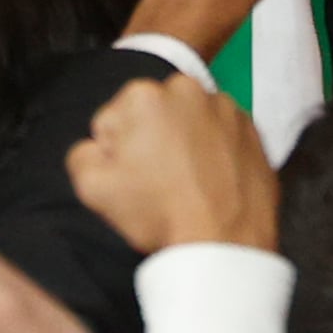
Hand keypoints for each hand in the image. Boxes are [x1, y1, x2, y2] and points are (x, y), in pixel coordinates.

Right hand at [71, 68, 277, 253]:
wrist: (224, 244)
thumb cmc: (161, 215)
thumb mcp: (93, 189)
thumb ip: (81, 154)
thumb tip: (96, 146)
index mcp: (143, 95)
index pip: (111, 121)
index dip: (116, 154)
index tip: (133, 177)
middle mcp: (186, 88)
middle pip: (151, 115)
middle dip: (150, 140)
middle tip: (158, 181)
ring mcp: (224, 106)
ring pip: (187, 121)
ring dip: (183, 143)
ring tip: (186, 184)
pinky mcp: (251, 128)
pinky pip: (220, 133)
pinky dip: (214, 150)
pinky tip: (210, 181)